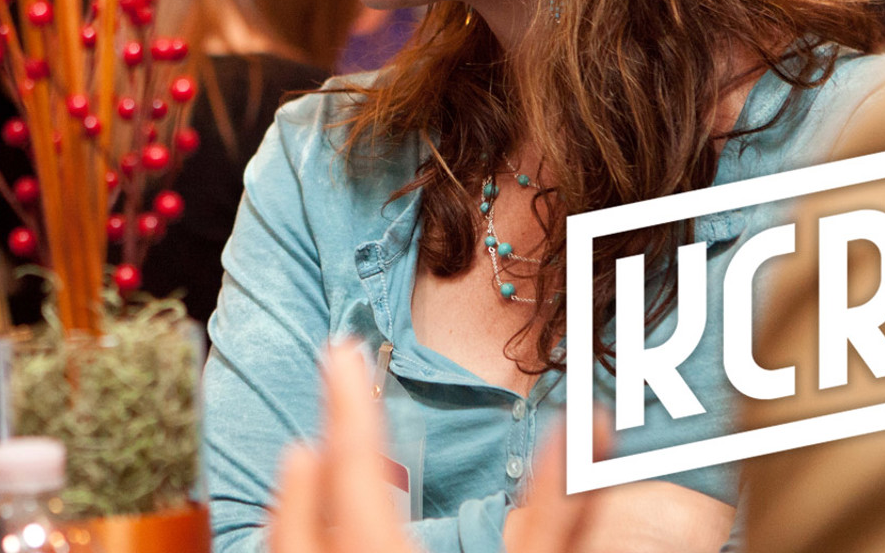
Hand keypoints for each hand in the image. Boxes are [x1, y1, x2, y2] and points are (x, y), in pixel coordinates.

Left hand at [270, 345, 616, 552]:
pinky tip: (317, 542)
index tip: (339, 352)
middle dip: (310, 474)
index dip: (346, 407)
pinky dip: (299, 547)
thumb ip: (559, 508)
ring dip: (296, 512)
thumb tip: (588, 424)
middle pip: (305, 529)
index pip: (357, 472)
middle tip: (314, 429)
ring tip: (305, 469)